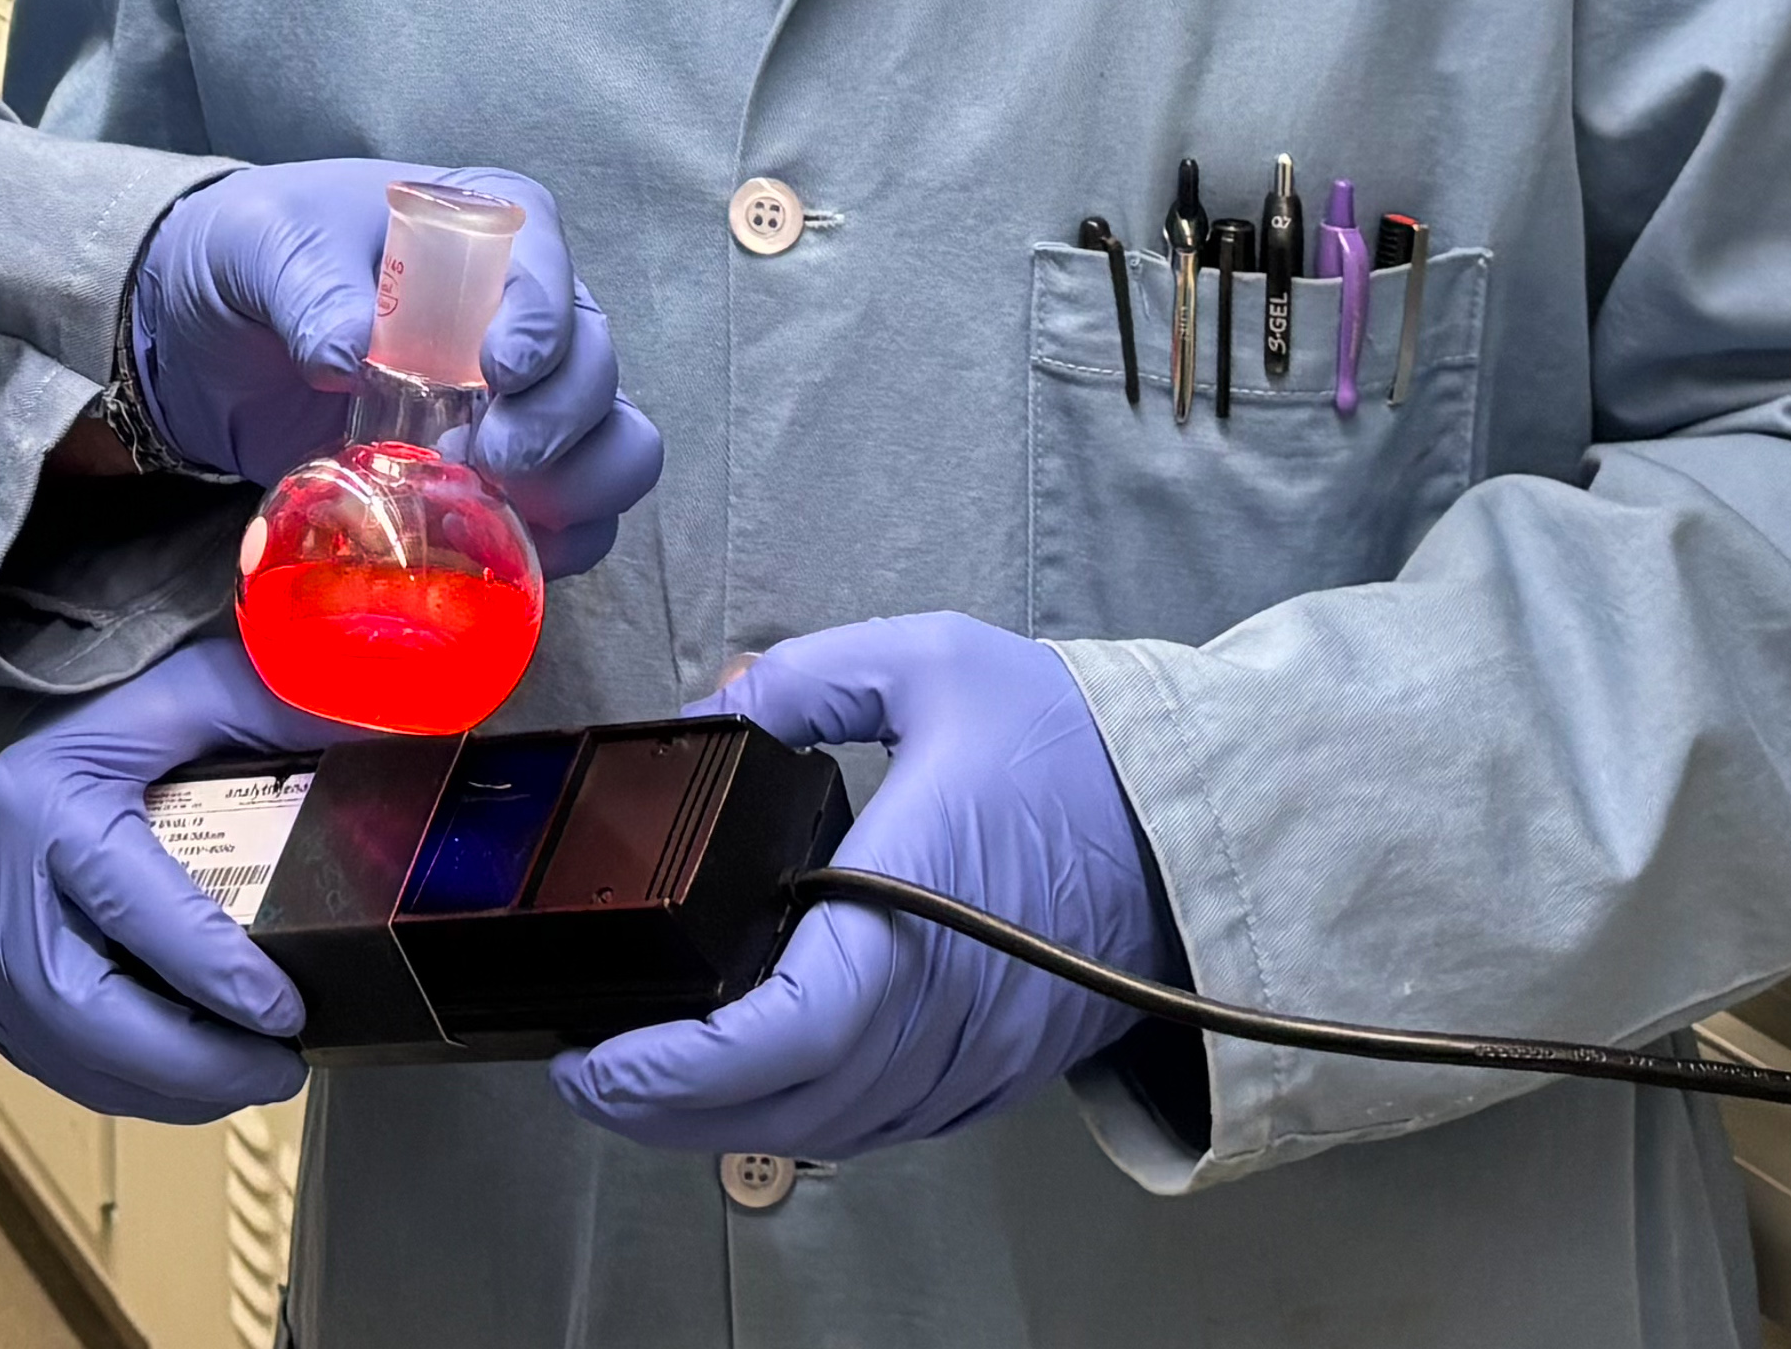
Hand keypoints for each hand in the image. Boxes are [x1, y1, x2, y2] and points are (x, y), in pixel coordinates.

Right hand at [0, 635, 353, 1121]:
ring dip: (167, 1086)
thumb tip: (404, 725)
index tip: (287, 1012)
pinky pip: (56, 1062)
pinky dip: (132, 1084)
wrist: (27, 737)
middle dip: (191, 1063)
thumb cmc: (119, 717)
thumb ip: (287, 708)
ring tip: (252, 1074)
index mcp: (48, 799)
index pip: (131, 905)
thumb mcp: (201, 688)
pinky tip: (193, 1075)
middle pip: (83, 1008)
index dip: (212, 973)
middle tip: (280, 1069)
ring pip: (67, 1053)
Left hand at [124, 161, 660, 570]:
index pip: (548, 267)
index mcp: (484, 230)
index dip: (543, 324)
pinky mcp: (502, 477)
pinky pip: (578, 521)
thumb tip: (348, 351)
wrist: (214, 336)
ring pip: (616, 447)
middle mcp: (526, 313)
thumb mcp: (265, 245)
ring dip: (573, 489)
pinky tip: (489, 546)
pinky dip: (556, 545)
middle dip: (556, 422)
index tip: (498, 369)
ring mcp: (524, 402)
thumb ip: (308, 284)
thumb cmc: (258, 259)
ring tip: (486, 499)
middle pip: (595, 369)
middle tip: (480, 452)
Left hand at [554, 613, 1175, 1159]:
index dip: (679, 1065)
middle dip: (668, 1108)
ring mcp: (978, 1052)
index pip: (786, 1029)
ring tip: (645, 1086)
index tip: (597, 1056)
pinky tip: (754, 1089)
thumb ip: (807, 676)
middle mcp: (946, 1005)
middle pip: (788, 1104)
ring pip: (834, 1127)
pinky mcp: (1000, 1068)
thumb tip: (722, 706)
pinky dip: (806, 1119)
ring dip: (726, 1122)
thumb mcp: (930, 663)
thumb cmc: (1076, 745)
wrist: (1202, 814)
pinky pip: (886, 1122)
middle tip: (587, 1077)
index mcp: (915, 906)